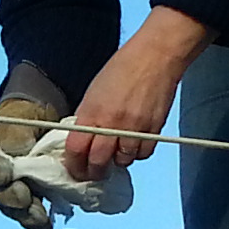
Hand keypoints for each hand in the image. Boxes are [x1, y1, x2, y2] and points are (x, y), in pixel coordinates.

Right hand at [0, 93, 63, 228]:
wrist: (39, 120)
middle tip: (24, 198)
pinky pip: (26, 212)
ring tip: (39, 217)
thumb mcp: (19, 114)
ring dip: (25, 213)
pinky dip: (36, 218)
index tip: (6, 175)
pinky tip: (46, 222)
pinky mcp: (24, 198)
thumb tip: (17, 149)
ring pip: (11, 207)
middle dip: (10, 197)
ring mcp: (6, 188)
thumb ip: (15, 131)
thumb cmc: (25, 115)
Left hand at [65, 10, 210, 181]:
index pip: (75, 149)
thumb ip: (88, 117)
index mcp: (92, 112)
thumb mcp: (94, 92)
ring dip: (117, 160)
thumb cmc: (122, 68)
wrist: (155, 57)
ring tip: (117, 151)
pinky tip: (134, 143)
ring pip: (122, 161)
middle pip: (98, 162)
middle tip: (94, 172)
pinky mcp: (153, 129)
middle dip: (94, 171)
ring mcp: (133, 128)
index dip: (73, 164)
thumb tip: (83, 140)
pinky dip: (137, 153)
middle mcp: (111, 123)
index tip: (74, 169)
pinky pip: (143, 154)